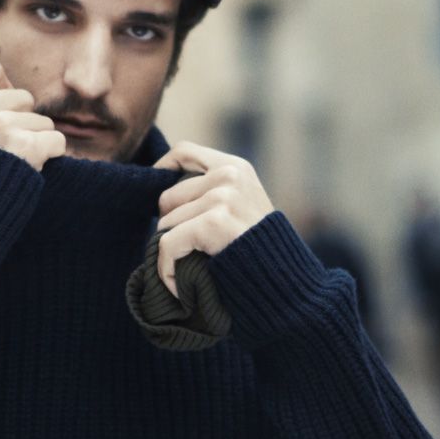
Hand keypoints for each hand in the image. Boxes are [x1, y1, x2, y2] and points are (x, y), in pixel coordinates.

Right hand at [0, 61, 65, 171]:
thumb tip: (5, 88)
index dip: (3, 91)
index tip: (0, 113)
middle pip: (24, 97)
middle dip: (22, 120)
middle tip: (7, 149)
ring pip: (42, 121)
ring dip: (35, 142)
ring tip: (13, 164)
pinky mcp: (24, 145)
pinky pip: (56, 140)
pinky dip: (50, 156)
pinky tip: (32, 169)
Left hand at [152, 141, 274, 297]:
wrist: (284, 283)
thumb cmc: (258, 252)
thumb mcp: (242, 207)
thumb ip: (212, 192)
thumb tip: (162, 196)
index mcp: (236, 167)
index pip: (184, 152)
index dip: (162, 170)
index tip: (155, 198)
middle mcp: (230, 176)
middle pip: (167, 197)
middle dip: (169, 226)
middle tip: (184, 252)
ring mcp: (223, 197)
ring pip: (165, 224)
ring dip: (170, 254)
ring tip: (187, 271)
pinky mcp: (214, 222)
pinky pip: (168, 244)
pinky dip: (167, 270)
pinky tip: (178, 287)